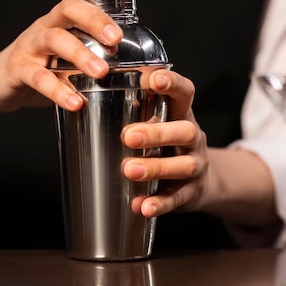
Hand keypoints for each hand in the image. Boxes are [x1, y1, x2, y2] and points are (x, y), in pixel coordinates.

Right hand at [0, 0, 127, 112]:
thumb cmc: (41, 66)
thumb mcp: (68, 54)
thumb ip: (93, 52)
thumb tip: (136, 64)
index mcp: (62, 18)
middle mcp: (46, 25)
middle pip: (68, 7)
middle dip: (95, 19)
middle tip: (116, 38)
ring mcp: (31, 45)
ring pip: (55, 40)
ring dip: (80, 54)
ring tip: (101, 72)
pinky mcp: (19, 69)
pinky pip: (39, 78)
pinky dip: (59, 91)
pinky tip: (76, 102)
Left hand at [121, 69, 210, 217]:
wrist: (201, 181)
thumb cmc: (167, 144)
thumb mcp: (159, 123)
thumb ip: (135, 112)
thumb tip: (84, 100)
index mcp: (182, 114)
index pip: (184, 93)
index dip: (172, 84)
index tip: (154, 79)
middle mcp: (193, 137)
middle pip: (185, 130)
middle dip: (157, 133)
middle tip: (128, 136)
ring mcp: (196, 165)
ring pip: (182, 165)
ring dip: (155, 168)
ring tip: (129, 170)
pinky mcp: (193, 192)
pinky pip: (177, 198)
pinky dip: (160, 203)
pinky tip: (142, 206)